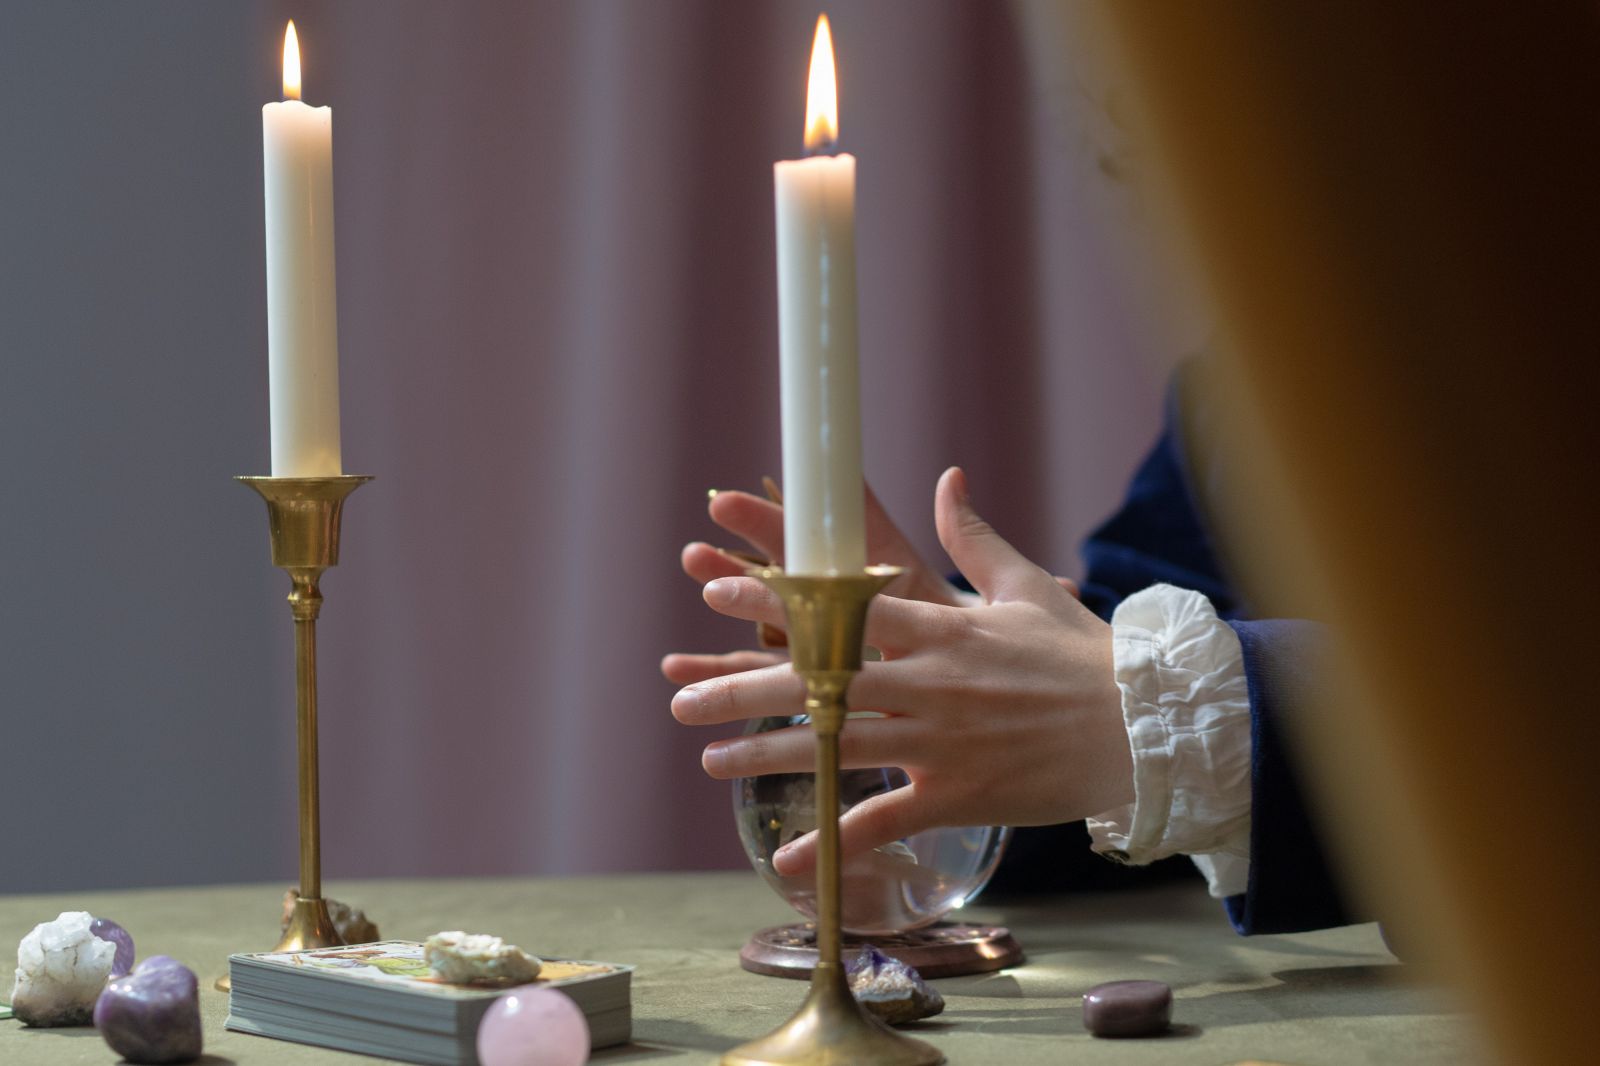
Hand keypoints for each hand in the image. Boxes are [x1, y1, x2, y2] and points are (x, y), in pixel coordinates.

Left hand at [667, 467, 1132, 875]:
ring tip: (708, 760)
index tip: (719, 590)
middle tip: (682, 699)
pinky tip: (788, 858)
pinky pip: (883, 820)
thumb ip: (972, 537)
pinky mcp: (958, 794)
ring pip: (837, 748)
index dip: (778, 600)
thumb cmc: (1083, 652)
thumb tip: (946, 479)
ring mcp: (940, 741)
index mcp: (940, 626)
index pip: (843, 608)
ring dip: (765, 756)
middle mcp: (929, 682)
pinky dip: (835, 841)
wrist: (1141, 726)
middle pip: (819, 683)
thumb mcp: (1026, 586)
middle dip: (743, 690)